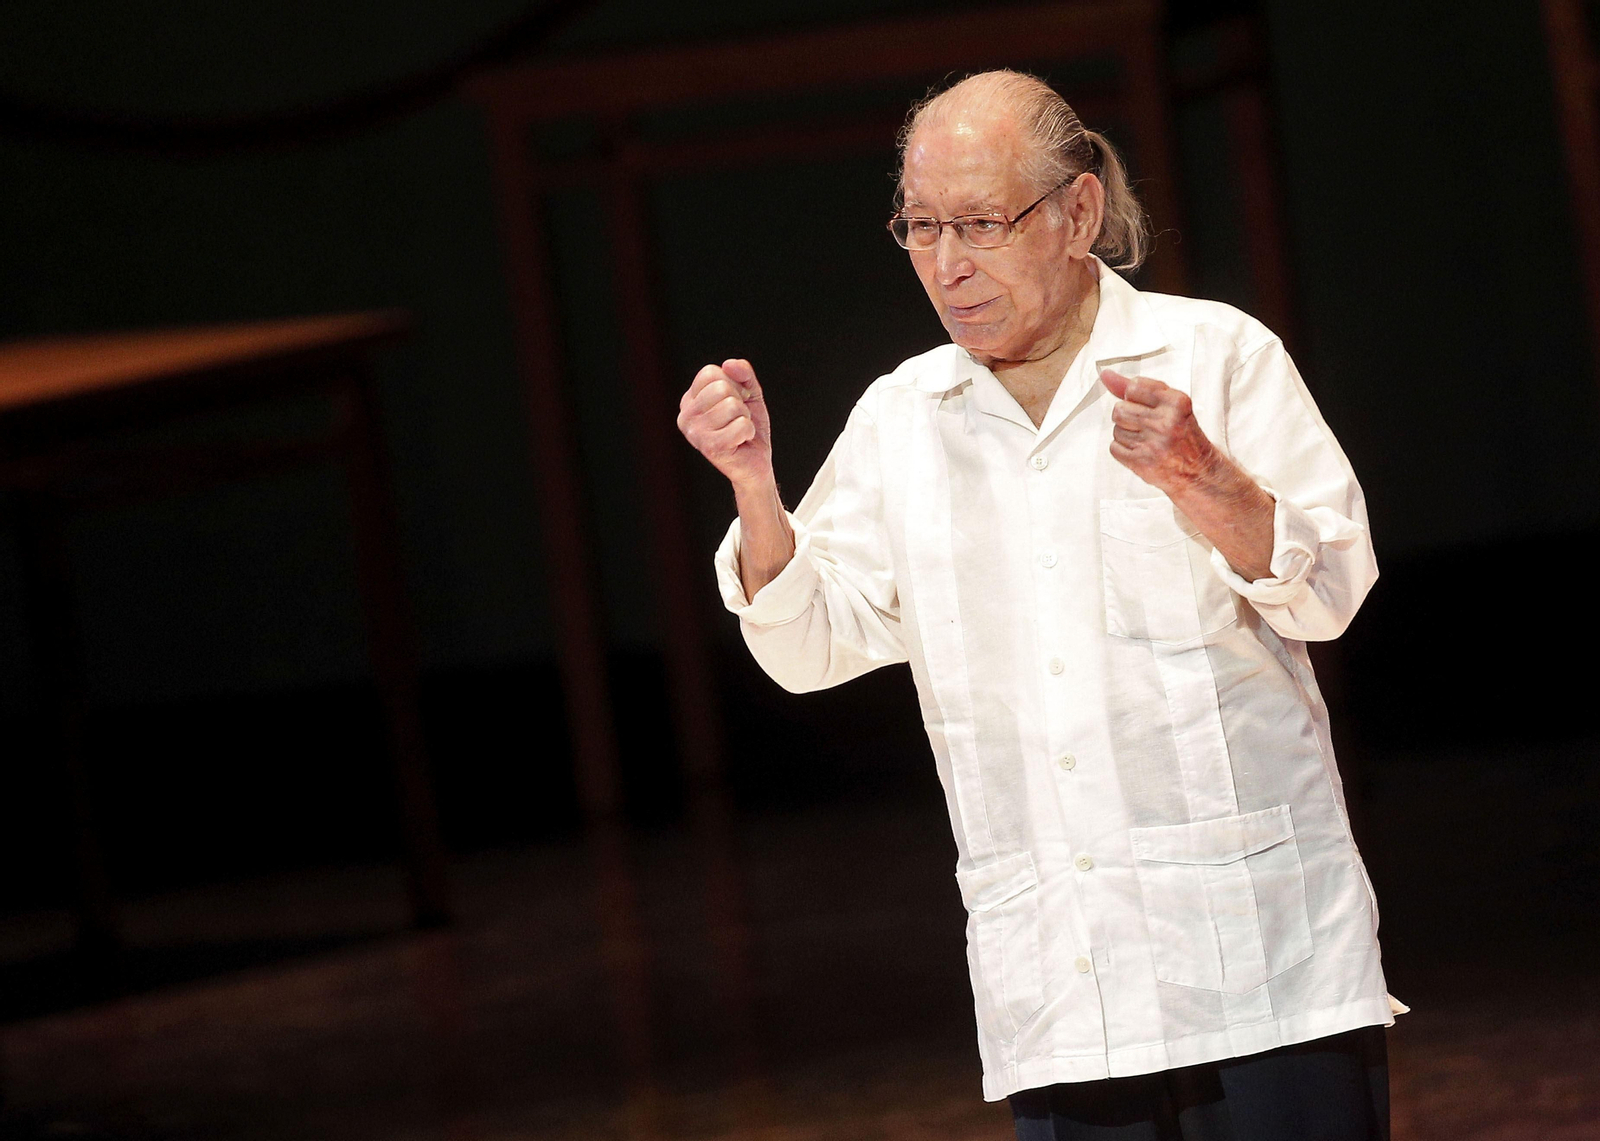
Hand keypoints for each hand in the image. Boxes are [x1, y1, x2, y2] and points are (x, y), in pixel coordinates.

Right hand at [677, 358, 773, 489]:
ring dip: (745, 418)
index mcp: (689, 400)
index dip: (733, 383)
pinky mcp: (710, 448)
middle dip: (740, 402)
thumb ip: (742, 374)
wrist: (755, 464)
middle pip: (721, 387)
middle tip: (738, 419)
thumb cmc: (747, 427)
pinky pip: (741, 425)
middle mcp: (686, 416)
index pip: (710, 373)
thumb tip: (729, 364)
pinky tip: (741, 442)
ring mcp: (695, 433)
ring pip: (732, 406)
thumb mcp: (748, 394)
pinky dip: (749, 432)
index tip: (737, 400)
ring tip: (739, 431)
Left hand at [1100, 369, 1219, 492]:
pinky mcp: (1142, 462)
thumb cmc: (1182, 433)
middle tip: (1147, 426)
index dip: (1134, 397)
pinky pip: (1114, 448)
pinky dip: (1123, 450)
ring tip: (1146, 439)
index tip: (1146, 406)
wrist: (1198, 470)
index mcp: (1176, 402)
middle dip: (1128, 417)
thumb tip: (1106, 375)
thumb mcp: (1169, 404)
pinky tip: (1140, 451)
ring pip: (1116, 429)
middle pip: (1119, 409)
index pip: (1134, 387)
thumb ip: (1139, 388)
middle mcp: (1165, 421)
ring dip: (1126, 434)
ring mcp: (1153, 443)